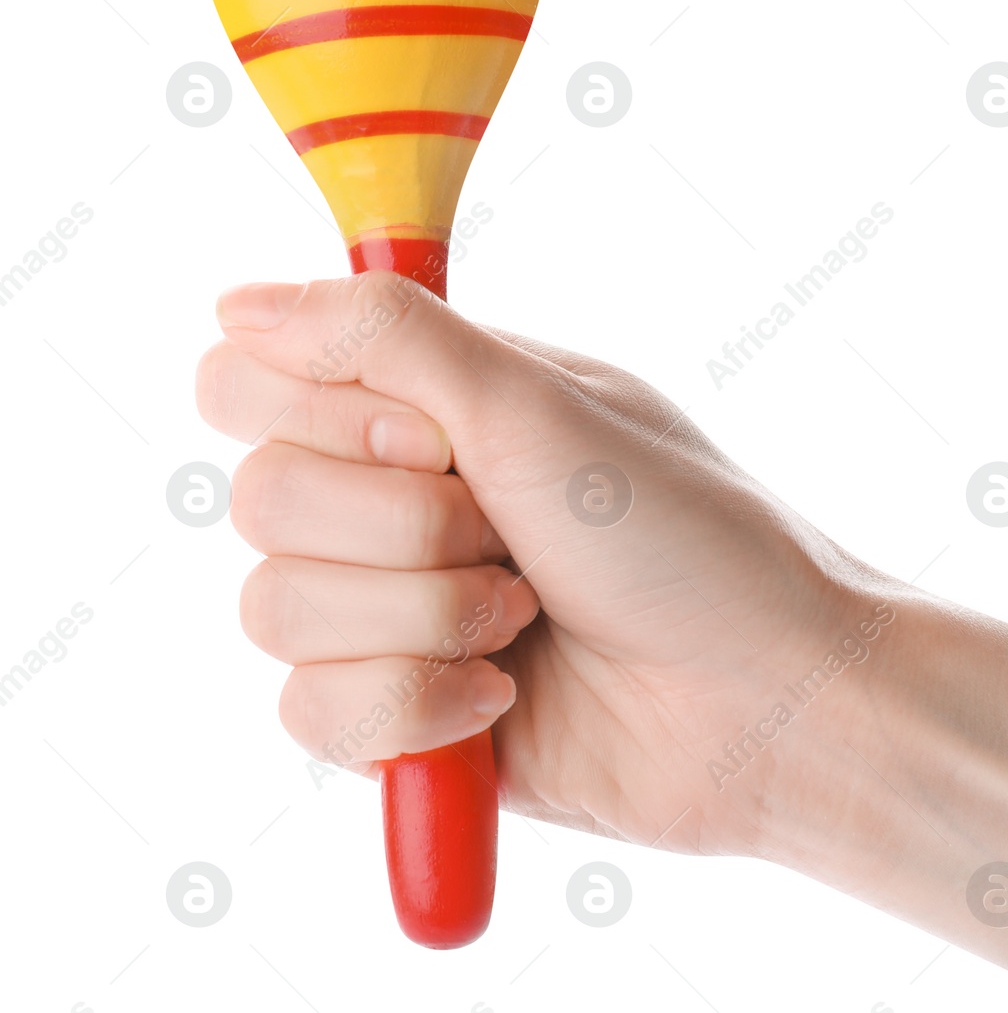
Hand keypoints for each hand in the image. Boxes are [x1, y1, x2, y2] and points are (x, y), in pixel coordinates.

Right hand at [197, 271, 883, 854]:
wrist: (765, 700)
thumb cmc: (686, 539)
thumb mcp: (540, 411)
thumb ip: (389, 340)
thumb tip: (238, 300)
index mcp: (433, 401)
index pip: (255, 377)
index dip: (321, 413)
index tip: (433, 439)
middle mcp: (400, 494)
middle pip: (260, 498)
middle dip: (401, 530)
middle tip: (512, 534)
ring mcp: (397, 606)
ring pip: (275, 609)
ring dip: (420, 619)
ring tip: (528, 618)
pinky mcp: (402, 710)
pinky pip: (312, 712)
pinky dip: (413, 705)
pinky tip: (504, 697)